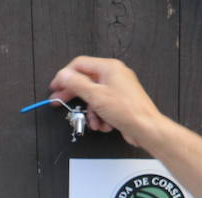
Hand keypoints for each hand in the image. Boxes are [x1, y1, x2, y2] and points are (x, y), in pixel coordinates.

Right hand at [48, 57, 167, 149]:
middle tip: (60, 101)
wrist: (145, 128)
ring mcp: (117, 89)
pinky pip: (102, 107)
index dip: (64, 76)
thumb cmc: (128, 111)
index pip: (79, 65)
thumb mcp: (96, 96)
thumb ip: (76, 84)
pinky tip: (104, 124)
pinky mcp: (119, 103)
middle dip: (74, 95)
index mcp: (109, 67)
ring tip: (94, 120)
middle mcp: (114, 75)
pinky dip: (100, 117)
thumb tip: (63, 75)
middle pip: (85, 81)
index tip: (55, 86)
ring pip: (93, 98)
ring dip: (91, 112)